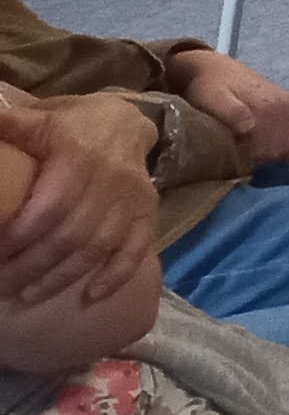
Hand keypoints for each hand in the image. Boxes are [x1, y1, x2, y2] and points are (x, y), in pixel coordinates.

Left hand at [0, 92, 163, 312]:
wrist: (128, 121)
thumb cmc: (72, 124)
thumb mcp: (40, 117)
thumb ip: (13, 123)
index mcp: (78, 155)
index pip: (50, 206)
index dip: (20, 235)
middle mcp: (110, 179)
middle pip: (70, 235)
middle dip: (31, 267)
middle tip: (1, 286)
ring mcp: (132, 198)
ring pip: (97, 248)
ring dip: (61, 278)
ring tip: (27, 296)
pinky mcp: (147, 212)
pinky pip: (135, 248)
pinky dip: (115, 275)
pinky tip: (90, 297)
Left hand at [170, 45, 288, 165]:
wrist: (213, 68)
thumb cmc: (208, 88)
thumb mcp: (212, 99)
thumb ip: (232, 113)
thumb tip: (251, 129)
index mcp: (267, 106)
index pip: (271, 147)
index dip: (256, 161)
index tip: (240, 165)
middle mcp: (284, 104)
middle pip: (284, 146)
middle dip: (267, 159)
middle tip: (247, 163)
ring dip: (279, 153)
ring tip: (259, 158)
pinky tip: (276, 150)